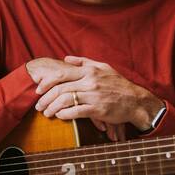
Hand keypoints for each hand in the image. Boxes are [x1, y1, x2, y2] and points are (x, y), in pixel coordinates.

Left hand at [25, 55, 163, 138]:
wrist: (136, 101)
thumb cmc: (119, 85)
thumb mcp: (103, 68)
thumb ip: (84, 62)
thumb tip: (66, 58)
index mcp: (89, 71)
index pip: (61, 74)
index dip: (46, 82)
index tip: (38, 90)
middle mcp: (90, 81)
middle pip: (60, 89)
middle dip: (45, 98)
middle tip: (39, 106)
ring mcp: (93, 95)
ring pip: (65, 100)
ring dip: (52, 108)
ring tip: (47, 113)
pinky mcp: (97, 109)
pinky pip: (75, 111)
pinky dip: (64, 114)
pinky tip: (59, 116)